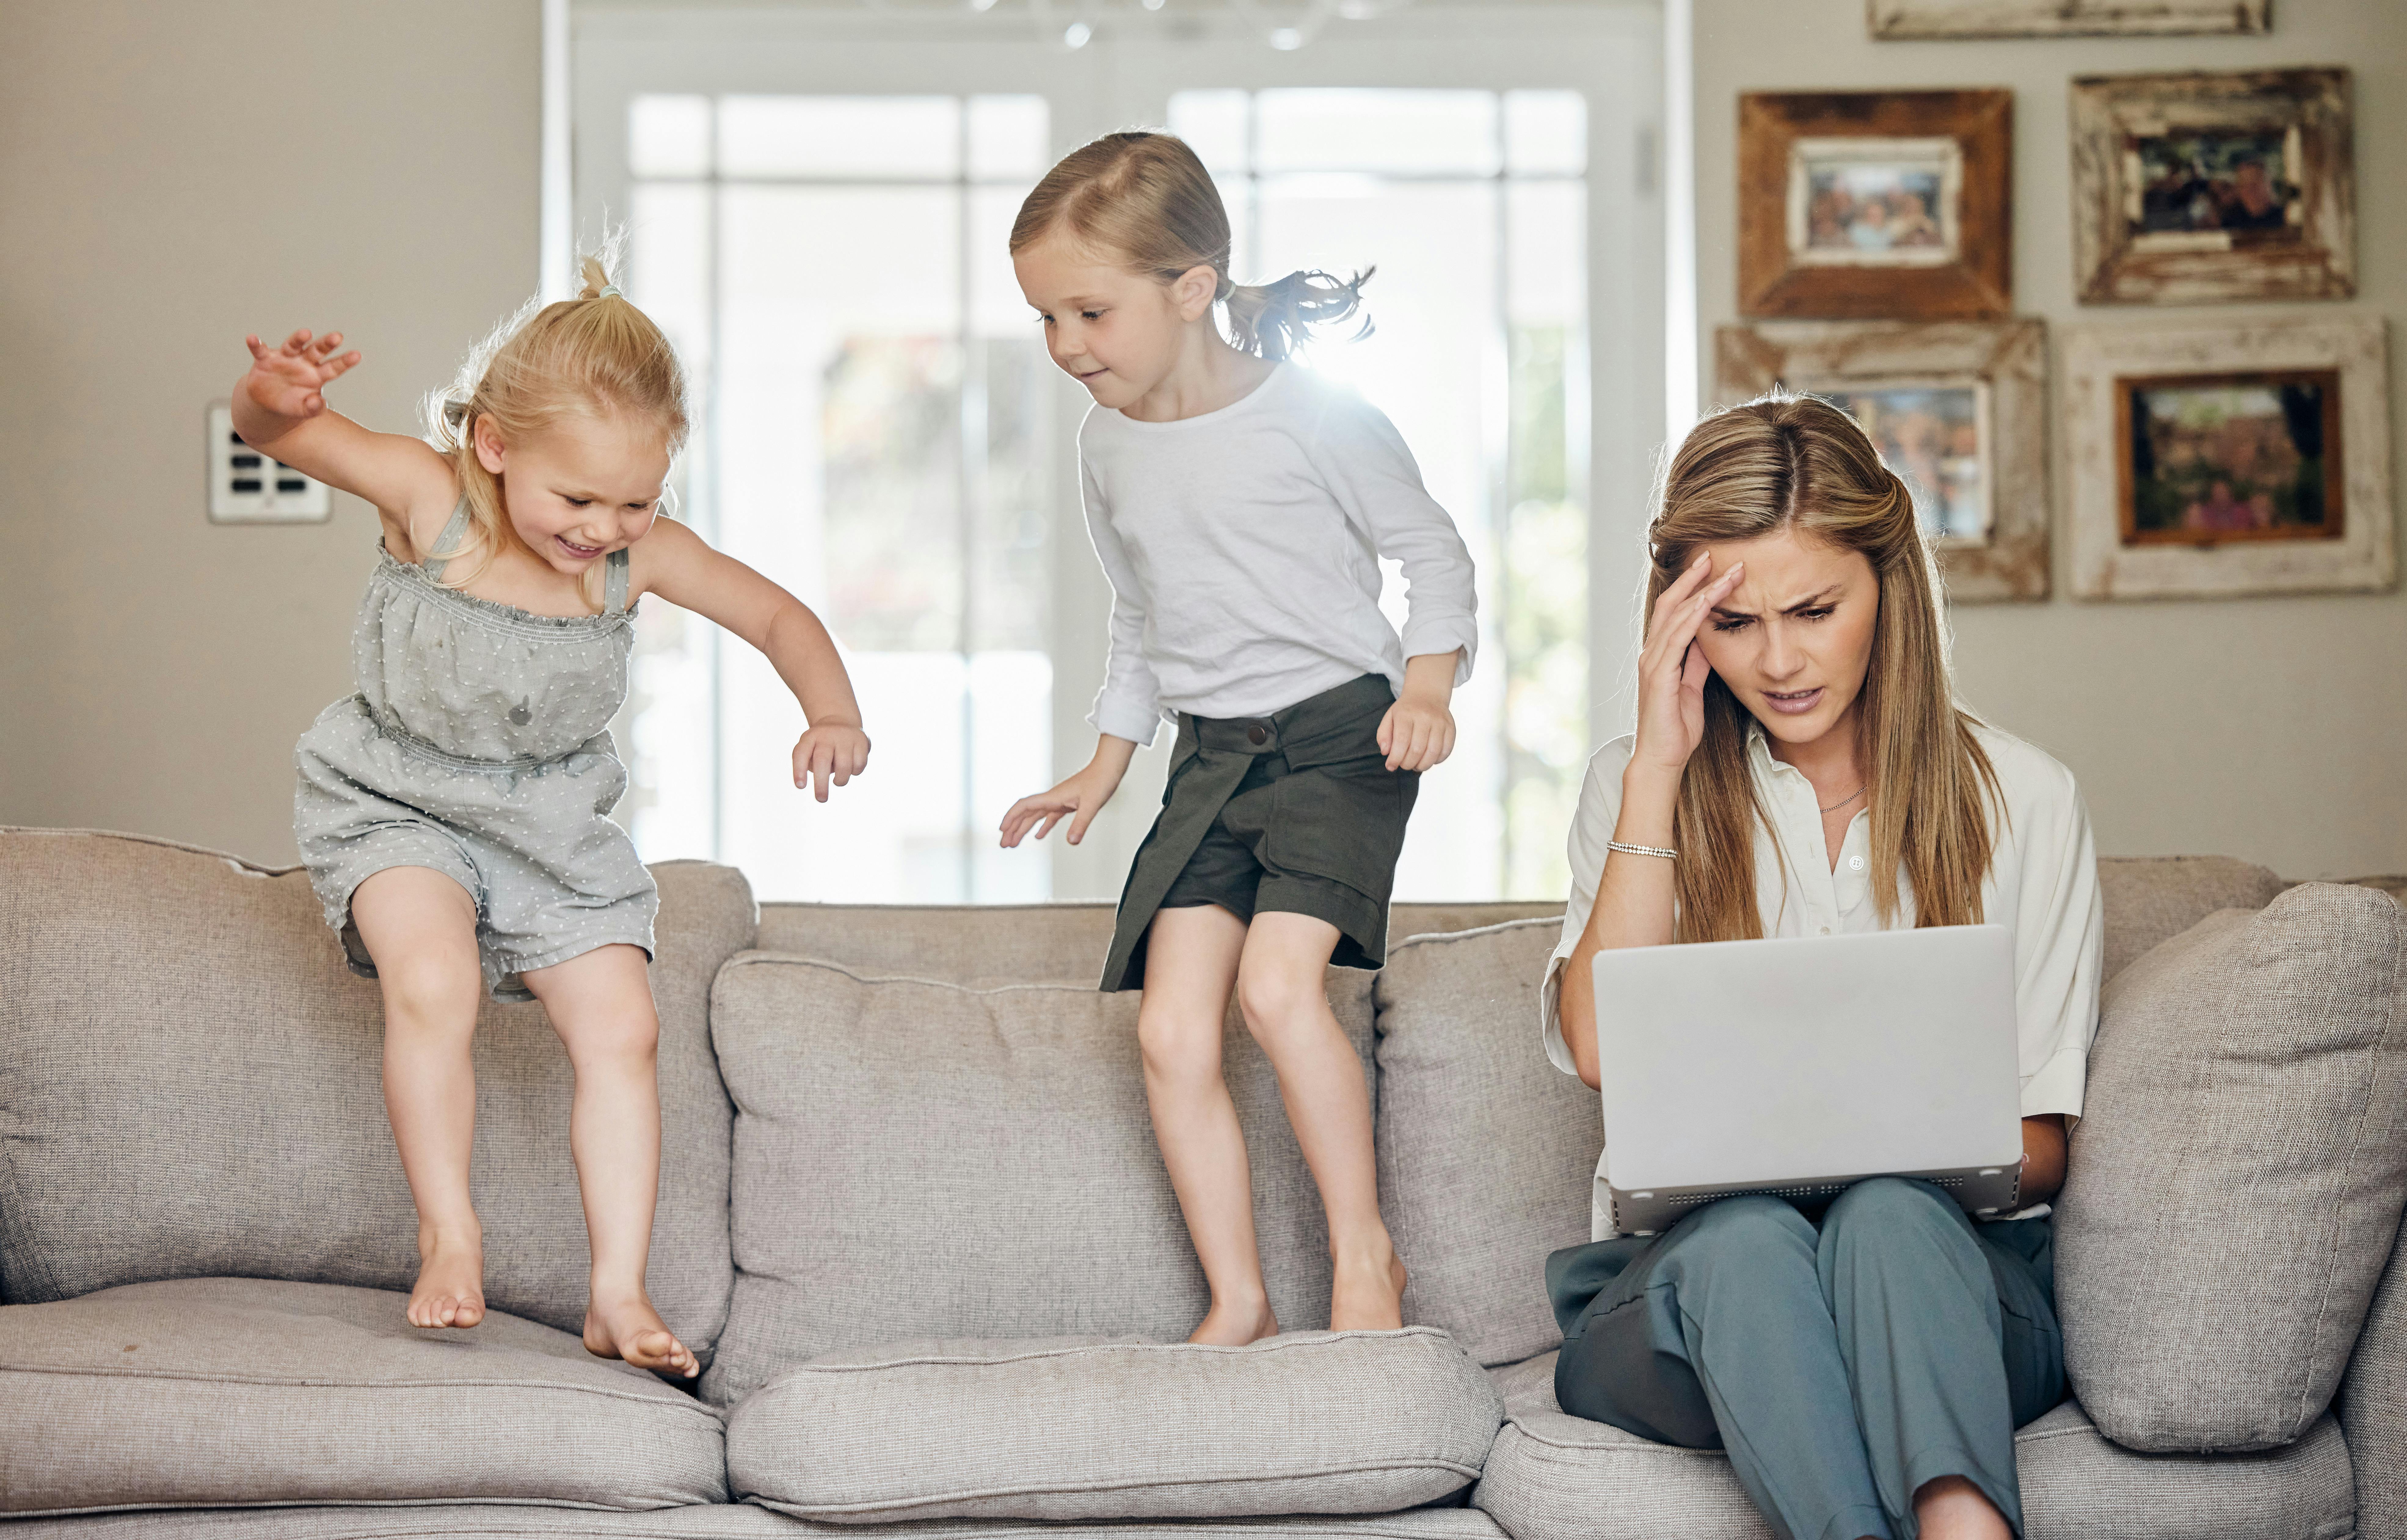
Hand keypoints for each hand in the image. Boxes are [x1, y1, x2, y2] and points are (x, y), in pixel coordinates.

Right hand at [240, 328, 361, 424]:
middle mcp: (303, 363)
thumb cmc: (292, 404)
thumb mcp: (305, 410)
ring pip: (292, 345)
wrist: (268, 404)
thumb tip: (319, 402)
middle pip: (316, 351)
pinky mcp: (264, 360)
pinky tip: (252, 338)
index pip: (334, 367)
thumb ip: (314, 408)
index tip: (357, 355)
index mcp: (317, 375)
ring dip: (298, 339)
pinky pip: (260, 350)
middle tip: (337, 337)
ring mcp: (284, 359)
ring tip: (306, 333)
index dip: (344, 362)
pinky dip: (256, 344)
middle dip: (326, 344)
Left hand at [792, 724, 869, 800]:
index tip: (800, 786)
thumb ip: (807, 765)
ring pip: (844, 766)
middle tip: (821, 799)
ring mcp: (845, 737)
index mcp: (810, 738)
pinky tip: (850, 768)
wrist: (840, 721)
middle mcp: (827, 735)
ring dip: (840, 780)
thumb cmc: (820, 745)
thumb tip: (821, 783)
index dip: (799, 770)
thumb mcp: (808, 749)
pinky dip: (854, 772)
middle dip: (821, 784)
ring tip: (837, 781)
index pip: (801, 753)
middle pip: (823, 760)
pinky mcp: (861, 741)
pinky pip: (859, 765)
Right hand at [1000, 765, 1120, 848]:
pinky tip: (1039, 836)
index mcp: (1052, 797)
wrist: (1109, 769)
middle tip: (1004, 844)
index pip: (1024, 806)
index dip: (1011, 818)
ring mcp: (1058, 801)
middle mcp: (1052, 799)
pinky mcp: (1067, 804)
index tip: (1002, 830)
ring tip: (1015, 842)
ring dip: (1024, 829)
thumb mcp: (1091, 804)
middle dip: (1013, 829)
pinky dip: (1042, 826)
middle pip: (1026, 814)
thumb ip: (1080, 824)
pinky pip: (1049, 817)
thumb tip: (1072, 841)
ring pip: (1035, 816)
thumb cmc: (1100, 781)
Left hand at [1376, 693, 1455, 771]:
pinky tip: (1428, 759)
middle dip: (1408, 764)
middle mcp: (1424, 716)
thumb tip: (1386, 753)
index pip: (1401, 741)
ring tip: (1416, 765)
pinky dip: (1436, 760)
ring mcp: (1440, 722)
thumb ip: (1383, 735)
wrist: (1427, 694)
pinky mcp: (1450, 728)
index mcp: (1406, 713)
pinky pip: (1446, 750)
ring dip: (1423, 765)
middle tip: (1404, 765)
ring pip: (1433, 752)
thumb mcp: (1389, 718)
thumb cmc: (1406, 711)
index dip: (1395, 758)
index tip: (1391, 766)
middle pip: (1417, 749)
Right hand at [1632, 551, 1744, 778]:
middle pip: (1671, 603)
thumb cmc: (1677, 727)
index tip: (1715, 567)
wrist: (1663, 758)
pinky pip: (1678, 639)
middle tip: (1716, 554)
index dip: (1692, 587)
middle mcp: (1652, 653)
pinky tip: (1709, 601)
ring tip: (1725, 572)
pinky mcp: (1659, 676)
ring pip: (1676, 616)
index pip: (1675, 610)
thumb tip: (1710, 637)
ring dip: (1702, 591)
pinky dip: (1694, 617)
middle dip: (1694, 578)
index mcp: (1660, 655)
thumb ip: (1697, 661)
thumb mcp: (1693, 686)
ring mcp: (1653, 663)